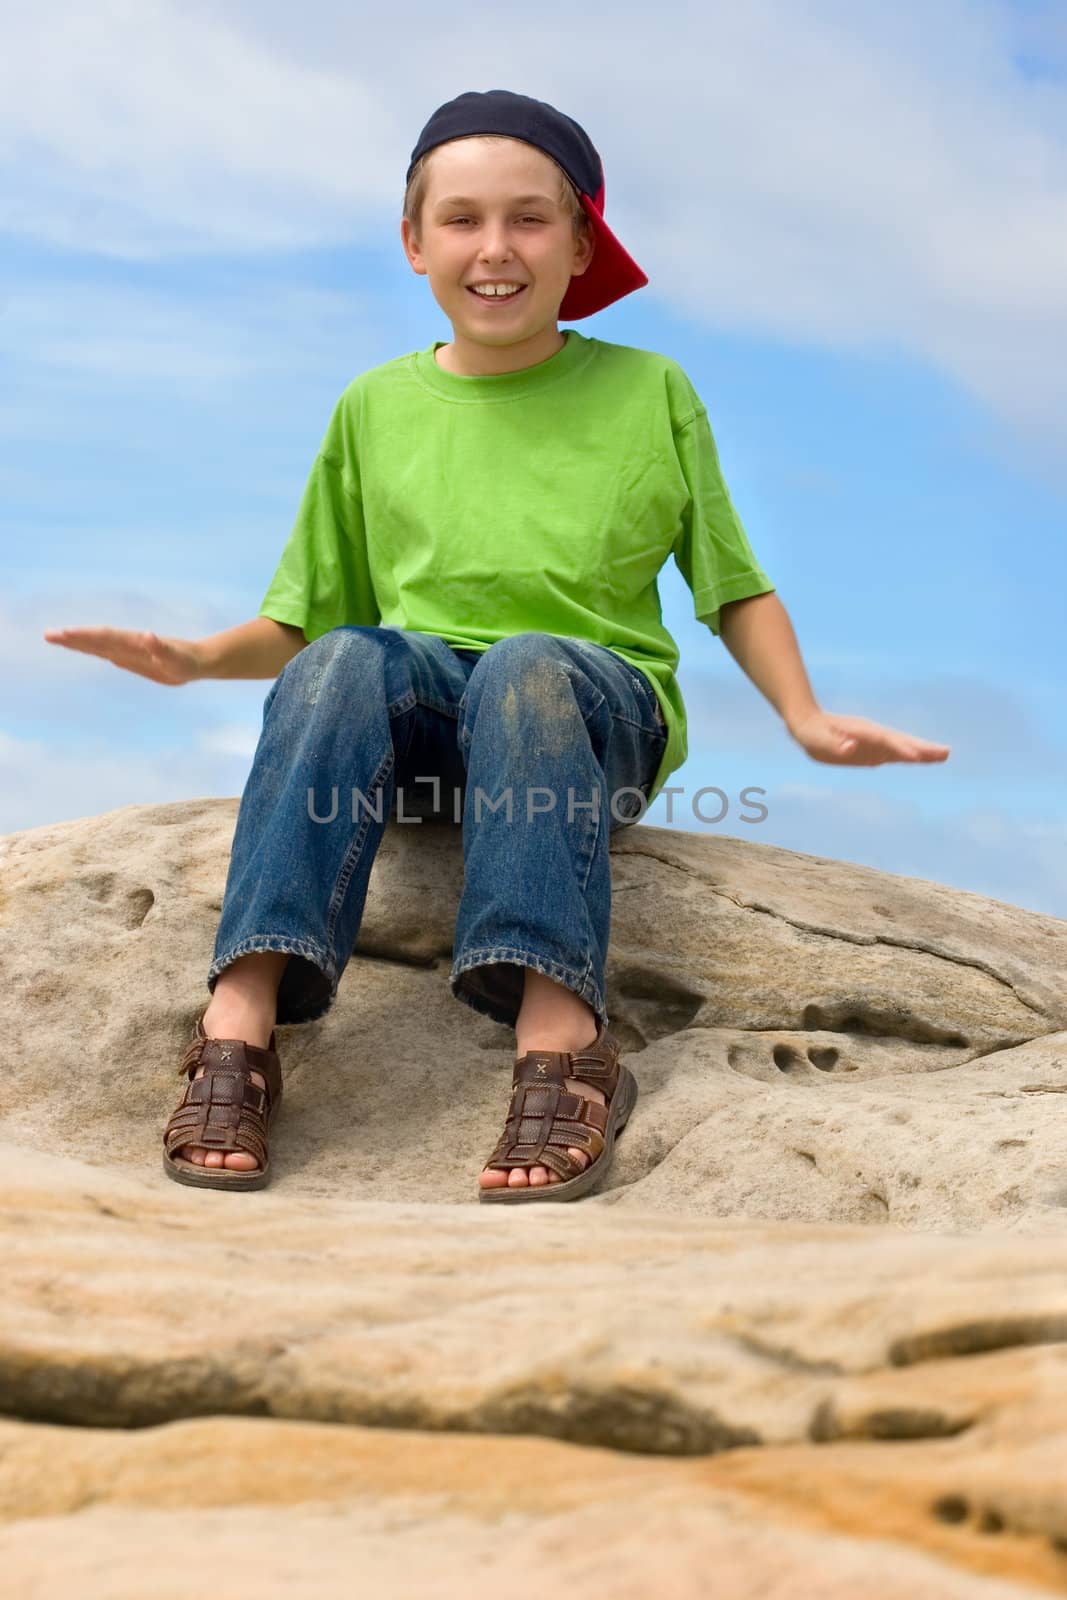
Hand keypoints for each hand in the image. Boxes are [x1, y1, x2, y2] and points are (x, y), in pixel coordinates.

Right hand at [42, 626, 201, 685]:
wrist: (197, 661)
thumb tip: (148, 635)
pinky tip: (78, 645)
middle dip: (73, 638)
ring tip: (54, 638)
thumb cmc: (187, 661)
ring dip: (77, 642)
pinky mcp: (129, 658)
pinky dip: (90, 648)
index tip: (64, 634)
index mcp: (135, 643)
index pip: (105, 637)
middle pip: (96, 639)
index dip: (84, 636)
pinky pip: (105, 652)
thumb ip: (161, 649)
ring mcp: (127, 650)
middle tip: (48, 635)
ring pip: (97, 644)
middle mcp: (128, 644)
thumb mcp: (177, 660)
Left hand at [787, 708, 950, 765]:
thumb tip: (849, 748)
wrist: (808, 724)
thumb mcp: (817, 740)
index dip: (900, 749)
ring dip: (922, 752)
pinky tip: (924, 760)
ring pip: (902, 748)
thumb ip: (834, 745)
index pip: (885, 741)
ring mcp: (874, 743)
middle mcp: (873, 735)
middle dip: (922, 748)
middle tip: (946, 753)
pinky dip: (910, 758)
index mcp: (861, 731)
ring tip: (944, 756)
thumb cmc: (811, 733)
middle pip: (902, 741)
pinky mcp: (872, 751)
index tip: (917, 757)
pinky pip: (894, 755)